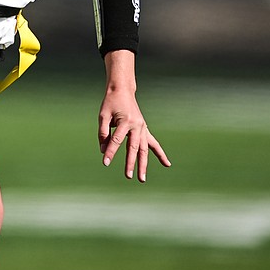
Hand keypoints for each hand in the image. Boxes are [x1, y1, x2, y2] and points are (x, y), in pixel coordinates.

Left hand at [97, 54, 169, 181]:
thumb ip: (103, 133)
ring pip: (144, 149)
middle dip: (130, 163)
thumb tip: (103, 150)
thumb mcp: (103, 115)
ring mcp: (142, 128)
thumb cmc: (111, 102)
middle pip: (133, 148)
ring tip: (142, 178)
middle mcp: (136, 126)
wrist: (122, 90)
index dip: (110, 152)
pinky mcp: (144, 129)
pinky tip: (167, 164)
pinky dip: (160, 154)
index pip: (116, 140)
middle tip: (128, 176)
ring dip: (144, 164)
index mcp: (125, 121)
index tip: (105, 162)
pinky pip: (154, 143)